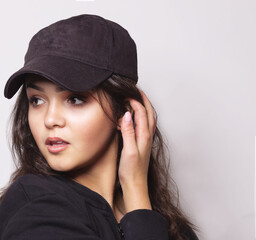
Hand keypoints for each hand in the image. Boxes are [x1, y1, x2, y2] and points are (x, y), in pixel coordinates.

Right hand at [118, 90, 155, 210]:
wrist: (135, 185)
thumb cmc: (131, 171)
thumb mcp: (129, 151)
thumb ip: (128, 132)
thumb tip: (127, 115)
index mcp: (144, 136)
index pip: (141, 113)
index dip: (135, 101)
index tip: (126, 93)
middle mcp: (147, 136)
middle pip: (149, 113)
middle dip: (143, 100)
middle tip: (136, 89)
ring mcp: (145, 140)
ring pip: (148, 118)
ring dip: (143, 107)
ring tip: (136, 99)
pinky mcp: (141, 144)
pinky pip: (144, 125)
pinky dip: (141, 116)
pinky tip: (134, 118)